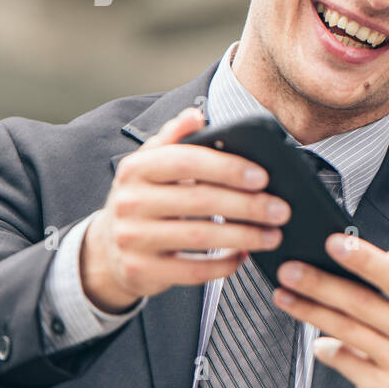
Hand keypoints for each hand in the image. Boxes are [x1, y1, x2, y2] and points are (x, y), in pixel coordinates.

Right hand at [81, 107, 291, 311]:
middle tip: (280, 210)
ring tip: (273, 236)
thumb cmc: (145, 199)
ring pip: (199, 237)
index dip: (227, 168)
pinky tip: (243, 257)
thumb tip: (196, 115)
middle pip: (200, 200)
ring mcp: (132, 239)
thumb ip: (175, 138)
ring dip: (244, 237)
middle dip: (248, 205)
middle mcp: (129, 202)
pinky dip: (223, 265)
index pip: (186, 161)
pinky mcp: (140, 271)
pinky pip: (191, 272)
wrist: (108, 248)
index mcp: (137, 168)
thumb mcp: (151, 165)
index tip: (263, 177)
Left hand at [271, 233, 388, 387]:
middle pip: (363, 303)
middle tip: (291, 269)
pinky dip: (326, 349)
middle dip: (321, 283)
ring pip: (347, 331)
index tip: (333, 243)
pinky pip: (345, 362)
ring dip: (311, 311)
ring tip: (286, 297)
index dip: (364, 259)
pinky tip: (317, 343)